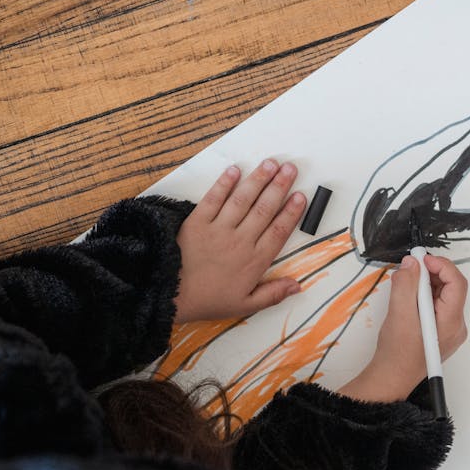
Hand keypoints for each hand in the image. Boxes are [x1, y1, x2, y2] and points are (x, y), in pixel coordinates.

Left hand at [173, 160, 306, 322]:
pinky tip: (235, 170)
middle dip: (280, 186)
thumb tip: (297, 286)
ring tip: (271, 163)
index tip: (301, 196)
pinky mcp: (197, 222)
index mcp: (254, 261)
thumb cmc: (207, 300)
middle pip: (265, 209)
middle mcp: (240, 241)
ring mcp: (218, 229)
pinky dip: (224, 183)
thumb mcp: (244, 305)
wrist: (169, 296)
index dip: (291, 212)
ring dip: (258, 179)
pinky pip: (214, 199)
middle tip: (291, 169)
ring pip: (243, 199)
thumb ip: (272, 294)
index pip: (279, 231)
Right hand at [339, 254, 467, 401]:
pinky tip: (410, 297)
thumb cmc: (397, 353)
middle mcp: (456, 326)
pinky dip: (425, 295)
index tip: (422, 259)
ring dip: (427, 283)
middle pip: (452, 288)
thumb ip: (405, 285)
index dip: (441, 266)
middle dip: (432, 273)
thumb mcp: (399, 314)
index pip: (457, 283)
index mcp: (451, 322)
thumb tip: (411, 264)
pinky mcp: (441, 330)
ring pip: (444, 295)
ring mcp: (450, 329)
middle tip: (412, 267)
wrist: (392, 376)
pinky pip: (438, 305)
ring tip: (407, 283)